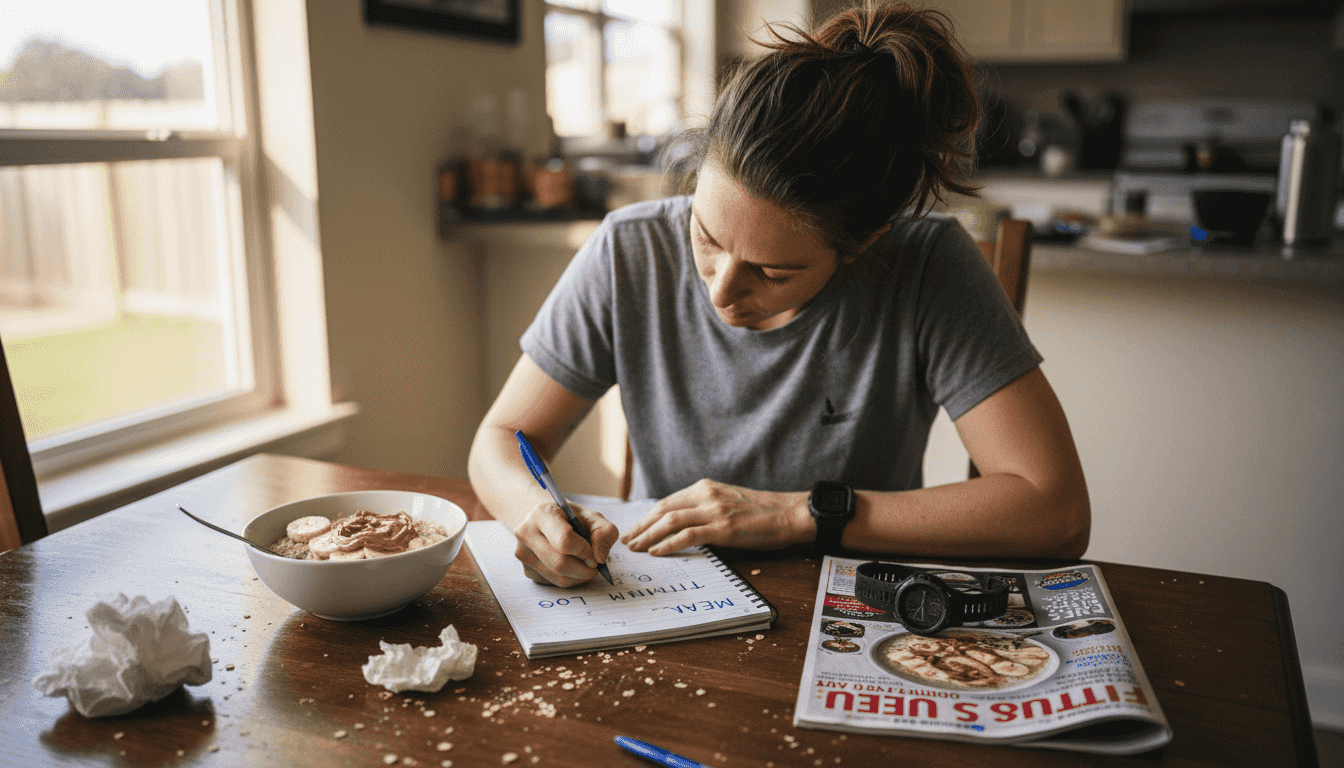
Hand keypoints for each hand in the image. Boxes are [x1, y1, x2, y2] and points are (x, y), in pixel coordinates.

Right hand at [511, 502, 617, 587]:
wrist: (545, 519)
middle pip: (560, 564)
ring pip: (558, 578)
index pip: (564, 541)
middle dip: (584, 569)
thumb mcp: (592, 517)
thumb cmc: (570, 518)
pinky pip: (553, 583)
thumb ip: (604, 532)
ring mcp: (523, 554)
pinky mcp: (527, 570)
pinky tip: (572, 566)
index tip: (594, 555)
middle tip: (595, 565)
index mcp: (543, 515)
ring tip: (585, 565)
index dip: (584, 552)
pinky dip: (570, 579)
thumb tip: (600, 558)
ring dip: (579, 577)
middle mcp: (527, 534)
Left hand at [621, 479, 811, 555]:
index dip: (648, 517)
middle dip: (642, 526)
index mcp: (706, 488)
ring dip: (649, 535)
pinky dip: (668, 544)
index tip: (635, 529)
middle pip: (663, 509)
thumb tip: (684, 525)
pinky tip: (657, 552)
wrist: (789, 513)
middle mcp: (706, 495)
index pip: (668, 502)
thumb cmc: (762, 513)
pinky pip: (687, 535)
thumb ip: (706, 508)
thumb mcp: (729, 502)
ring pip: (670, 521)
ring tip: (636, 548)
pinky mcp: (723, 528)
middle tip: (627, 540)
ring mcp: (714, 510)